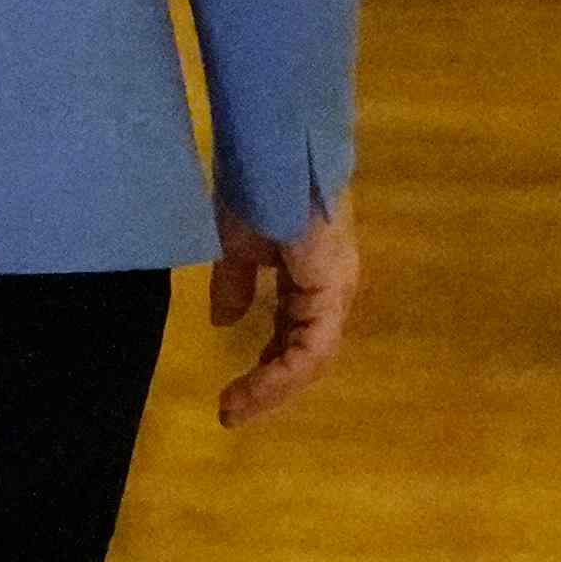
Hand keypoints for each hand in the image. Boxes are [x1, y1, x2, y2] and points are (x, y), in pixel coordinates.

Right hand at [212, 191, 359, 426]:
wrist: (271, 150)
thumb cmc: (255, 185)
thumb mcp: (237, 245)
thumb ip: (236, 283)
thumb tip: (225, 321)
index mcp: (312, 272)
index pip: (295, 331)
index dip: (267, 365)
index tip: (231, 392)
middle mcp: (330, 285)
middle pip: (307, 352)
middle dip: (270, 385)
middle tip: (232, 410)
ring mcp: (335, 288)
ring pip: (311, 358)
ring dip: (272, 388)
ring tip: (234, 409)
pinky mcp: (330, 291)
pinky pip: (310, 348)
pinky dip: (280, 375)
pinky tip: (251, 390)